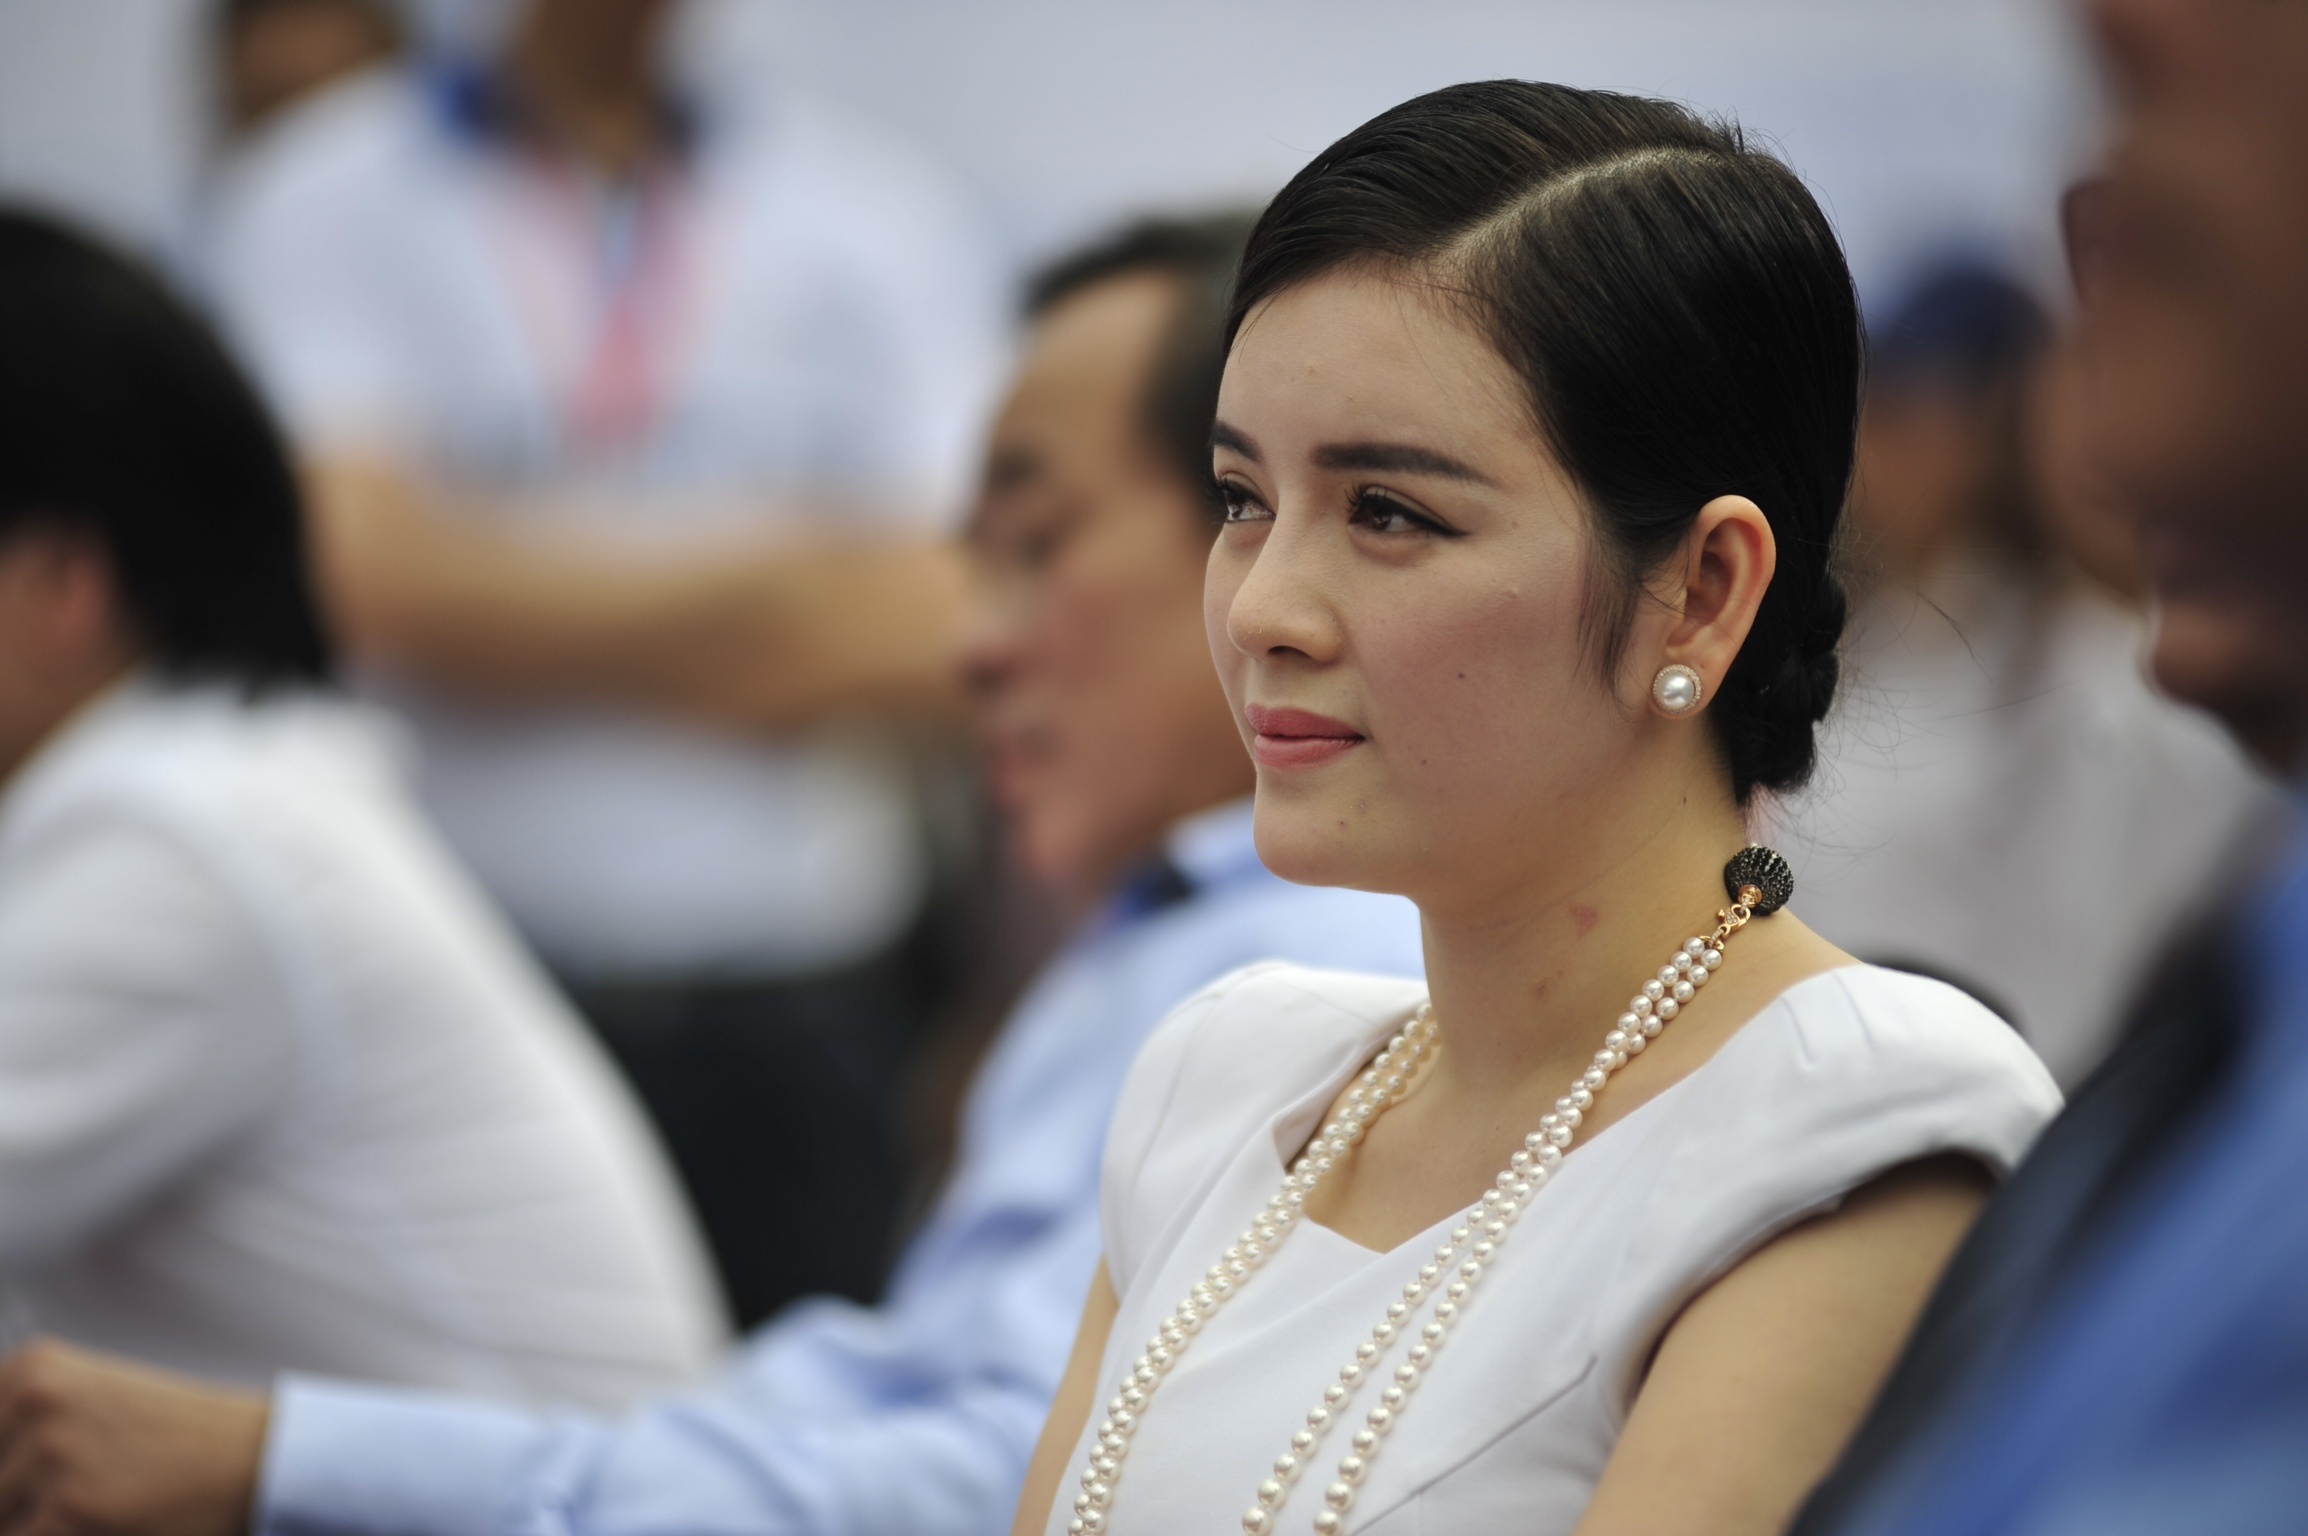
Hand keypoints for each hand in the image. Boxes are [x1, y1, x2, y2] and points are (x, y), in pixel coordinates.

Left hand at [0, 1340, 267, 1535]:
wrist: (249, 1459)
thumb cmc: (174, 1439)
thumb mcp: (87, 1404)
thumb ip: (23, 1429)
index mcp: (32, 1368)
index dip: (5, 1466)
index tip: (23, 1475)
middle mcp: (34, 1400)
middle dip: (15, 1500)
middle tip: (76, 1492)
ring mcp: (50, 1454)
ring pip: (1, 1519)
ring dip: (35, 1523)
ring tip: (94, 1507)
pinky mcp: (66, 1509)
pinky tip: (102, 1522)